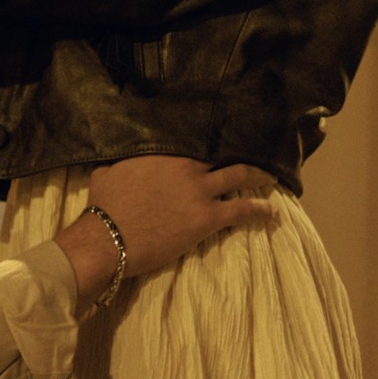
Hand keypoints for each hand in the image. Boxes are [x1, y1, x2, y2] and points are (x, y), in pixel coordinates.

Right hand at [60, 154, 275, 300]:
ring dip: (260, 176)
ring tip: (272, 178)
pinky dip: (262, 210)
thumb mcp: (106, 172)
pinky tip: (273, 212)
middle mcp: (188, 165)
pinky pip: (244, 210)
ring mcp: (201, 190)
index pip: (196, 140)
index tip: (222, 140)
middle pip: (224, 153)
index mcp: (165, 152)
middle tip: (256, 153)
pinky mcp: (208, 217)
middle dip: (242, 152)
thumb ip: (121, 160)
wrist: (107, 238)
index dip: (212, 141)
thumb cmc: (103, 207)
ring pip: (241, 175)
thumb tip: (116, 152)